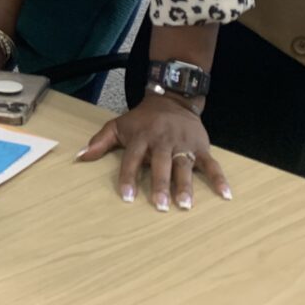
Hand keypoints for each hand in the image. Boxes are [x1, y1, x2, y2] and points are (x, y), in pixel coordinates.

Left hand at [76, 93, 230, 210]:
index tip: (127, 197)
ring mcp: (182, 144)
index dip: (129, 177)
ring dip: (185, 185)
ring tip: (185, 205)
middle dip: (160, 185)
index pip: (132, 159)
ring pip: (184, 165)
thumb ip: (100, 142)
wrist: (171, 98)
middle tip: (159, 206)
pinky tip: (225, 195)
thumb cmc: (141, 119)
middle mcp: (162, 141)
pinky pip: (211, 163)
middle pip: (160, 164)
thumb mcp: (118, 125)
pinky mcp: (200, 146)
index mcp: (141, 138)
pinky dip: (219, 178)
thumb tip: (79, 157)